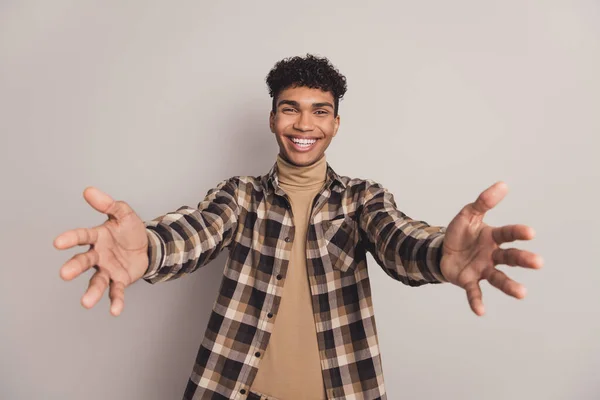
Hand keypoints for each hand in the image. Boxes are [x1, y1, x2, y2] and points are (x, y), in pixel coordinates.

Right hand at [54, 187, 148, 315]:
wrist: (148, 246)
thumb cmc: (130, 230)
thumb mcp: (124, 214)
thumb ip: (108, 204)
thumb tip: (89, 190)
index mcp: (97, 237)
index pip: (81, 237)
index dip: (70, 239)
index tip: (57, 242)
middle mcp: (98, 255)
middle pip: (84, 261)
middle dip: (74, 267)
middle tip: (64, 274)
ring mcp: (108, 269)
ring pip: (97, 281)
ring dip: (92, 292)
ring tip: (86, 302)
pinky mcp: (120, 280)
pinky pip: (116, 292)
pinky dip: (115, 301)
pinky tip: (115, 311)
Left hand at [440, 182, 543, 315]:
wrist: (441, 251)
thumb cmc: (460, 233)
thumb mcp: (468, 215)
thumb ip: (483, 202)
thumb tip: (503, 184)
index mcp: (493, 237)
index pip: (508, 234)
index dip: (518, 233)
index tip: (530, 233)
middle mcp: (492, 255)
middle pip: (510, 257)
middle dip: (523, 260)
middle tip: (538, 262)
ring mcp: (482, 269)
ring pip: (498, 278)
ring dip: (510, 286)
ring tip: (522, 293)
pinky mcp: (468, 281)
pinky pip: (474, 292)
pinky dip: (477, 302)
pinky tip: (481, 312)